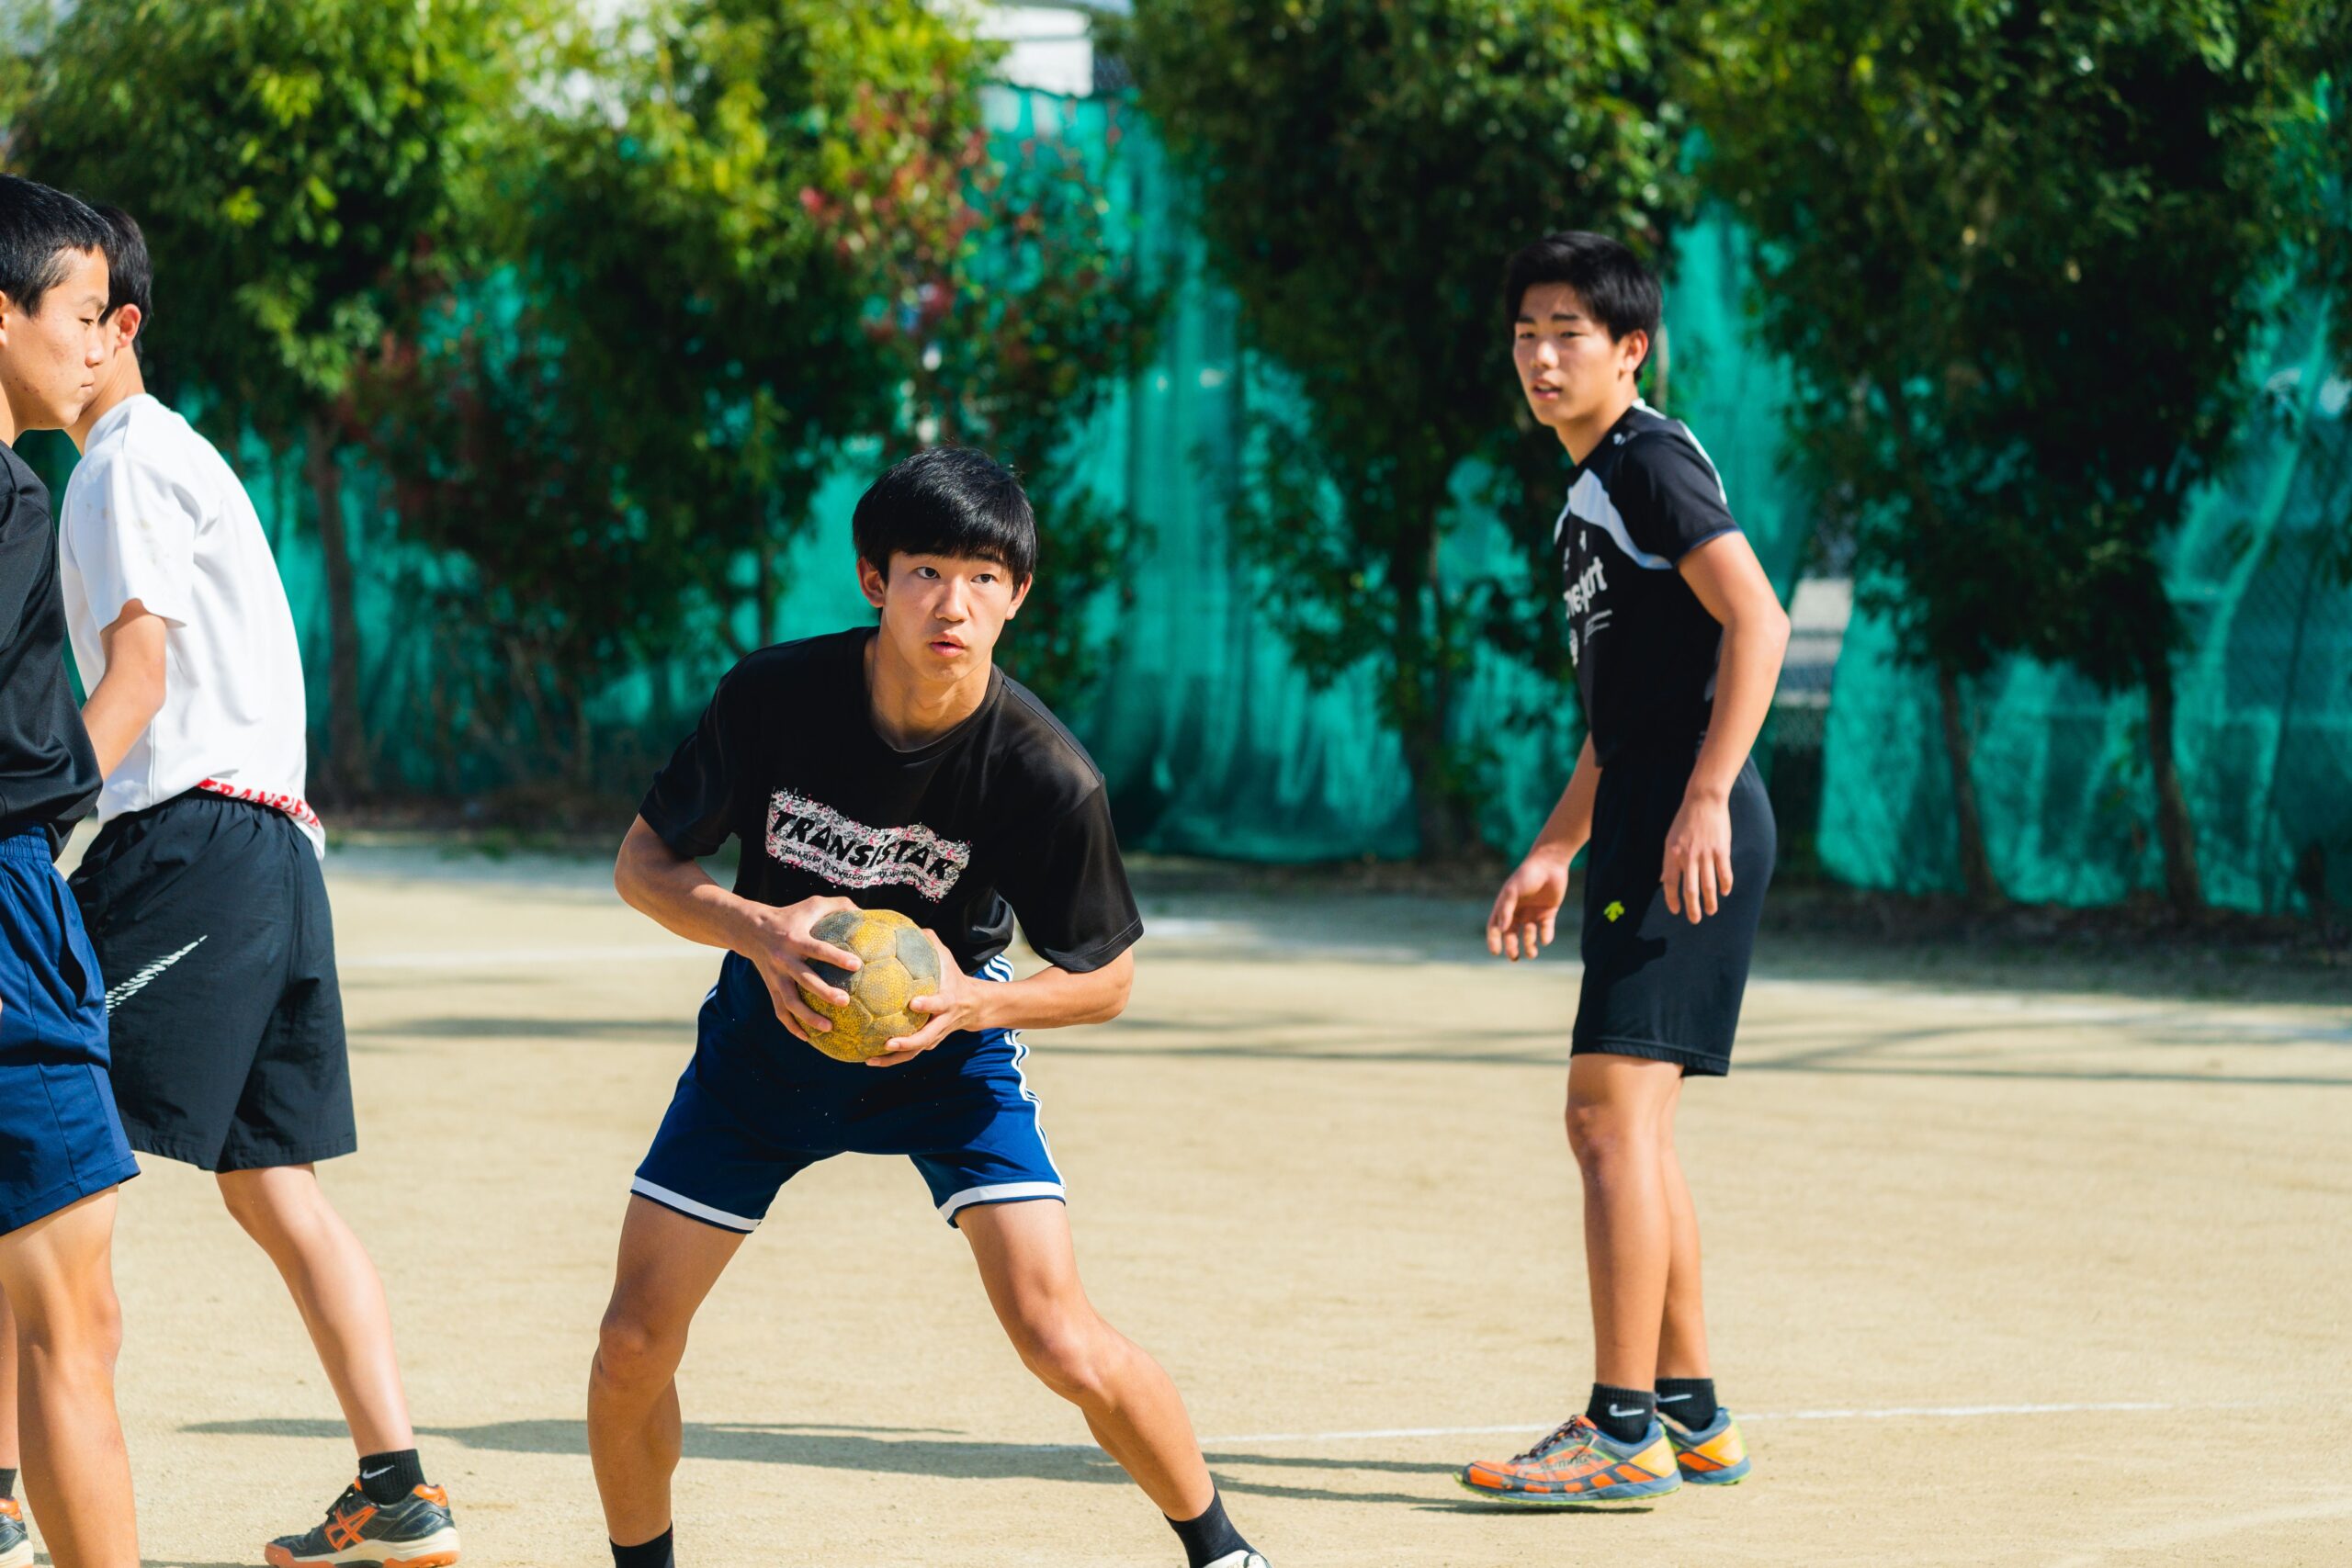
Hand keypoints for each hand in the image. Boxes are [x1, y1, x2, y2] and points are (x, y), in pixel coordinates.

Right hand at [734, 895, 863, 1042]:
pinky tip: (807, 1038)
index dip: (836, 957)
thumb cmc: (790, 915)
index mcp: (795, 939)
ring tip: (829, 1028)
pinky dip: (792, 1026)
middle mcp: (784, 959)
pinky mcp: (771, 987)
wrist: (751, 929)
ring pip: (790, 1001)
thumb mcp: (812, 904)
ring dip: (808, 1017)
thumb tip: (865, 911)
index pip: (818, 949)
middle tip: (846, 1002)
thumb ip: (838, 905)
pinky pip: (780, 1011)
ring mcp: (775, 976)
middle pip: (804, 979)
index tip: (857, 965)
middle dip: (824, 992)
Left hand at [865, 930, 981, 1067]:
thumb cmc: (954, 977)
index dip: (928, 1004)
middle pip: (926, 1038)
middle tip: (887, 1043)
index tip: (913, 1003)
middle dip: (908, 1042)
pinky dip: (890, 1059)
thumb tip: (904, 923)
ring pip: (915, 1052)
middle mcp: (942, 1022)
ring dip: (894, 1059)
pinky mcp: (928, 1044)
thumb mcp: (946, 958)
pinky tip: (868, 1059)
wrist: (975, 1006)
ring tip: (870, 1060)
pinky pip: (909, 1054)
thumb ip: (928, 942)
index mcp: (947, 1001)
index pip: (939, 1003)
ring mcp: (936, 1036)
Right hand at [1487, 847, 1571, 959]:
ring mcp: (1533, 913)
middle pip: (1511, 935)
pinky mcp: (1548, 912)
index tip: (1495, 952)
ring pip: (1528, 935)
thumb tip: (1501, 929)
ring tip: (1532, 953)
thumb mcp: (1512, 891)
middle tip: (1514, 957)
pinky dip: (1545, 936)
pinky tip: (1544, 939)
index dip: (1493, 940)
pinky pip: (1546, 929)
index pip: (1495, 927)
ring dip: (1529, 945)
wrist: (1550, 864)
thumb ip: (1506, 909)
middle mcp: (1518, 912)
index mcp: (1505, 907)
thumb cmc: (1527, 875)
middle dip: (1512, 947)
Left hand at [1661, 788, 1733, 922]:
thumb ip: (1668, 862)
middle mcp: (1688, 856)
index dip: (1671, 900)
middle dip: (1692, 908)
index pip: (1669, 884)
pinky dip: (1725, 885)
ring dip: (1710, 901)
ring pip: (1708, 885)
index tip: (1675, 911)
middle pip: (1689, 889)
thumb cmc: (1685, 821)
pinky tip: (1724, 892)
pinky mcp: (1721, 850)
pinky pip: (1724, 873)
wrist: (1703, 800)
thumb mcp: (1670, 840)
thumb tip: (1662, 881)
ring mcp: (1705, 854)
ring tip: (1711, 911)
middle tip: (1695, 919)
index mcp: (1672, 854)